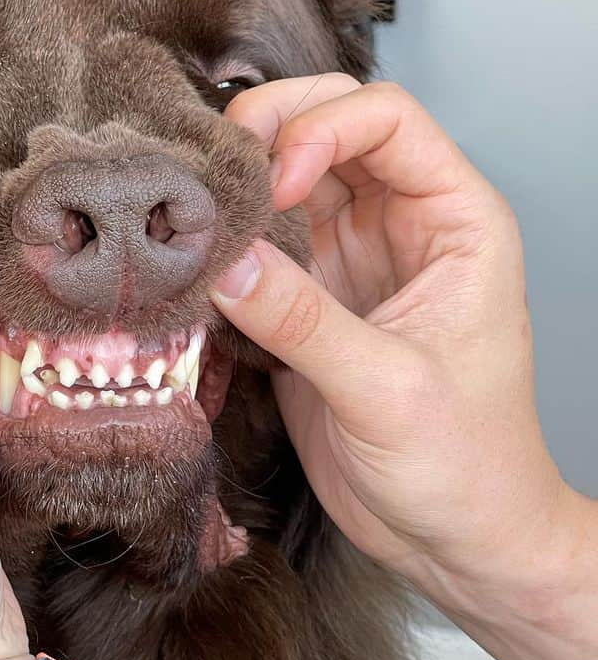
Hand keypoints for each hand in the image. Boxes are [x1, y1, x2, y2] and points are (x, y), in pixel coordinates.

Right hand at [211, 76, 593, 627]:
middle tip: (218, 175)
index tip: (277, 186)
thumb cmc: (466, 466)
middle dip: (268, 133)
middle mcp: (401, 224)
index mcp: (455, 220)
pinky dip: (223, 247)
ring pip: (283, 180)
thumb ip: (305, 322)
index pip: (388, 119)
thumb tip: (227, 263)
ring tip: (193, 217)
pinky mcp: (308, 298)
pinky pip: (258, 244)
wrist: (455, 540)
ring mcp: (350, 257)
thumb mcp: (389, 391)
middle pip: (328, 126)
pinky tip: (194, 264)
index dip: (324, 130)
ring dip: (235, 190)